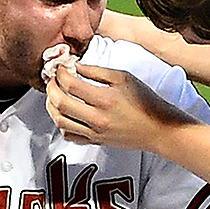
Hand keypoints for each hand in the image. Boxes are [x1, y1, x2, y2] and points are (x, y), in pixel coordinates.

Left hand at [45, 63, 196, 151]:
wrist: (158, 129)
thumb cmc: (145, 102)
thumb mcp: (124, 78)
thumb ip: (97, 72)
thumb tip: (76, 67)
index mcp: (105, 99)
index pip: (71, 84)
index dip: (60, 73)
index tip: (60, 67)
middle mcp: (97, 118)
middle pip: (60, 103)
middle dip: (51, 88)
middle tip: (52, 80)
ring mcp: (94, 132)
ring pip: (60, 121)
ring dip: (51, 106)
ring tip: (54, 94)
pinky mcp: (95, 141)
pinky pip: (70, 135)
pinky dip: (61, 123)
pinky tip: (65, 113)